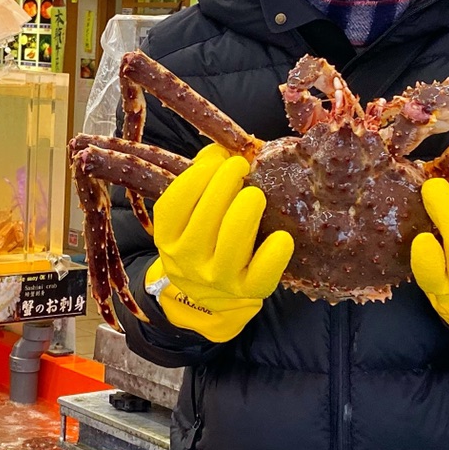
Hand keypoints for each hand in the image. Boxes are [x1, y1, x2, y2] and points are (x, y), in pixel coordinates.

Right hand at [144, 146, 294, 342]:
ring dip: (245, 213)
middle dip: (224, 185)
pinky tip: (281, 237)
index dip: (197, 177)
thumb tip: (219, 150)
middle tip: (240, 167)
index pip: (174, 205)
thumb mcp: (190, 215)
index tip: (218, 158)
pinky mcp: (247, 292)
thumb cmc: (205, 242)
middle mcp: (186, 260)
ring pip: (231, 244)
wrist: (211, 299)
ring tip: (255, 194)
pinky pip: (262, 274)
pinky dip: (273, 254)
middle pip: (205, 218)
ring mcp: (217, 279)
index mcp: (167, 237)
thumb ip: (200, 180)